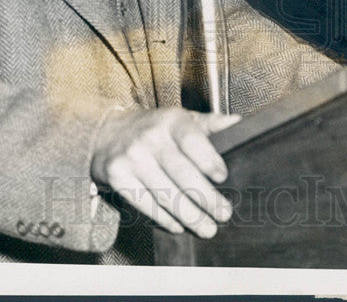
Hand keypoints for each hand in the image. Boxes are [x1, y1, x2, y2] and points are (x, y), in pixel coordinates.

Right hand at [89, 107, 239, 237]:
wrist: (107, 135)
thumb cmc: (154, 129)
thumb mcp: (180, 119)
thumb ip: (209, 123)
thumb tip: (239, 123)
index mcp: (171, 121)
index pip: (192, 140)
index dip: (208, 160)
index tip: (222, 177)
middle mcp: (151, 138)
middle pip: (182, 174)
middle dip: (206, 198)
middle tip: (223, 214)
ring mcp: (132, 159)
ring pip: (166, 194)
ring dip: (189, 216)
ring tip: (207, 228)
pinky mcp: (118, 178)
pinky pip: (146, 204)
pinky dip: (165, 219)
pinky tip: (180, 226)